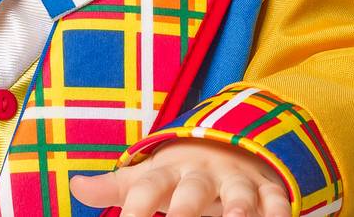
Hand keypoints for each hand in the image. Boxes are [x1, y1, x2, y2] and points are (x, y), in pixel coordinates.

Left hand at [69, 137, 290, 216]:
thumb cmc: (179, 174)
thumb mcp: (147, 178)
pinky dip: (280, 210)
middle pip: (192, 192)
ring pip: (240, 193)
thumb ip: (114, 187)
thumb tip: (73, 187)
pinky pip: (276, 198)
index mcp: (169, 172)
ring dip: (239, 208)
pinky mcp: (267, 188)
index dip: (134, 209)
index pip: (146, 189)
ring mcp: (236, 179)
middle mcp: (202, 174)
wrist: (227, 143)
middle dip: (185, 210)